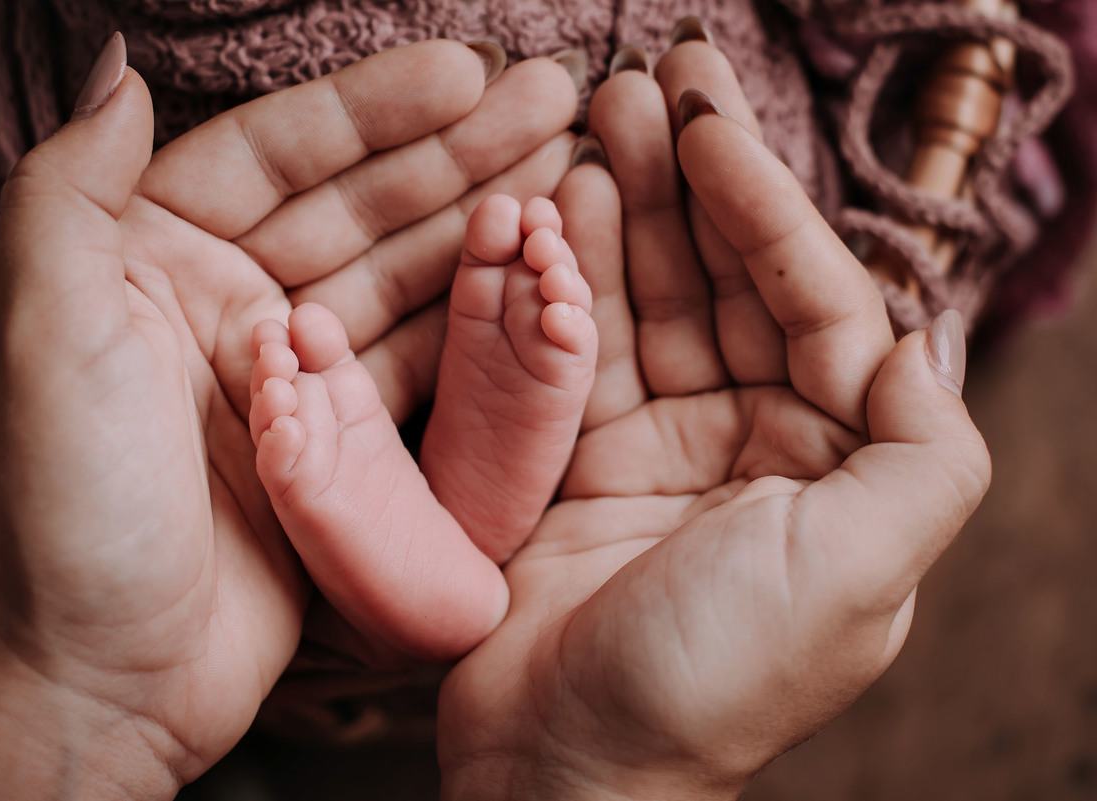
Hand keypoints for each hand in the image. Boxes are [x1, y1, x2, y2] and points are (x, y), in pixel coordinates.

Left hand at [0, 38, 577, 798]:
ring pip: (399, 278)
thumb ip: (70, 192)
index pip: (277, 156)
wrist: (105, 679)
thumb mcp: (48, 337)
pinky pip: (415, 362)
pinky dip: (473, 320)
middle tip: (550, 103)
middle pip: (357, 207)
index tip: (466, 72)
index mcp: (150, 261)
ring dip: (477, 227)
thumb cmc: (65, 512)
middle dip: (454, 153)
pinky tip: (530, 277)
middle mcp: (223, 307)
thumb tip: (119, 67)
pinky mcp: (335, 444)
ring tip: (561, 176)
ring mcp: (287, 378)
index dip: (374, 111)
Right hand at [438, 40, 990, 800]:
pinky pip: (578, 352)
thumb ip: (926, 448)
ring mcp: (666, 451)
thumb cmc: (711, 679)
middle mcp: (760, 448)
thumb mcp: (859, 571)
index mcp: (842, 467)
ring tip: (593, 115)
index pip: (815, 301)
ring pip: (650, 304)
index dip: (764, 204)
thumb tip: (929, 324)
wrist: (561, 770)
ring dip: (624, 209)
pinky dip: (564, 282)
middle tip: (649, 77)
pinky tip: (551, 207)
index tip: (710, 118)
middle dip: (691, 180)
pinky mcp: (583, 463)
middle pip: (729, 285)